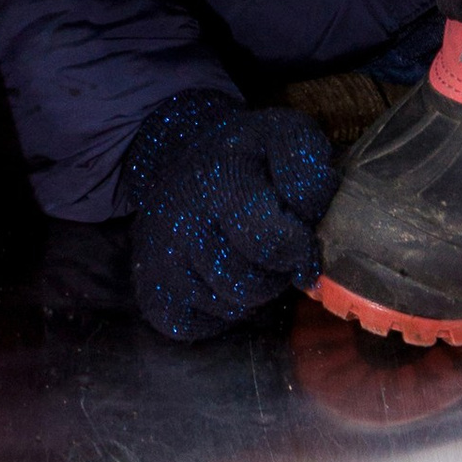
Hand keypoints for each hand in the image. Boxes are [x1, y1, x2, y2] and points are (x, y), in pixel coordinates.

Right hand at [117, 95, 336, 341]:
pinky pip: (201, 327)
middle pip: (252, 285)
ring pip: (230, 309)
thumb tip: (309, 213)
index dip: (299, 249)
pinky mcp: (151, 294)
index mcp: (219, 179)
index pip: (272, 242)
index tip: (301, 238)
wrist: (177, 158)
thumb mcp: (284, 135)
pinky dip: (220, 312)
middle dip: (276, 273)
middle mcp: (181, 222)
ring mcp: (160, 261)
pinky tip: (220, 277)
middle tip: (274, 248)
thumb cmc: (243, 155)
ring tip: (247, 259)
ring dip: (252, 293)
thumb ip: (306, 167)